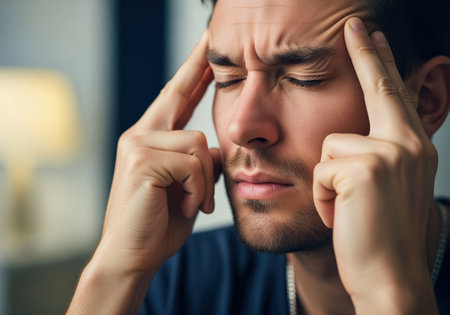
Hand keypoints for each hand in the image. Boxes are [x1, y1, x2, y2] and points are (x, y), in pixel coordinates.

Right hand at [94, 31, 219, 276]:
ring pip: (198, 140)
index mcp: (151, 138)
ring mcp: (137, 143)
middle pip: (179, 93)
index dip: (192, 70)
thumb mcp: (189, 188)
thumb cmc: (161, 223)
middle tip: (211, 34)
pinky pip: (193, 161)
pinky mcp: (140, 159)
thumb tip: (215, 147)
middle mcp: (139, 133)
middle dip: (198, 66)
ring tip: (195, 204)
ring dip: (206, 179)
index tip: (206, 44)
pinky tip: (188, 208)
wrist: (133, 256)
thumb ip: (201, 163)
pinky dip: (199, 189)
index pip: (176, 95)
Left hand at [313, 18, 437, 312]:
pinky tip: (341, 215)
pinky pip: (321, 170)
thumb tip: (350, 135)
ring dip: (328, 180)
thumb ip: (373, 156)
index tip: (371, 35)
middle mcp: (409, 143)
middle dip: (368, 54)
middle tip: (358, 23)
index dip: (381, 63)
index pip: (392, 95)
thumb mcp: (384, 189)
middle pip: (377, 88)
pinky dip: (323, 197)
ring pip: (329, 143)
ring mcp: (390, 153)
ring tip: (346, 207)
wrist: (390, 278)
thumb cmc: (377, 235)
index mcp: (412, 147)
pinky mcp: (364, 169)